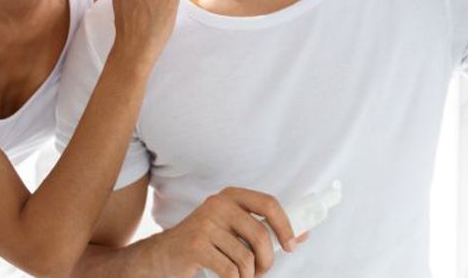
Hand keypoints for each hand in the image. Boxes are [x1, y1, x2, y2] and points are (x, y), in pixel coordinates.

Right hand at [151, 187, 307, 277]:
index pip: (268, 203)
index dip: (286, 225)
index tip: (293, 246)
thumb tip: (303, 234)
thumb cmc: (205, 244)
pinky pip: (231, 271)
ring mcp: (205, 223)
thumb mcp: (232, 229)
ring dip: (249, 276)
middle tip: (262, 272)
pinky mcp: (196, 245)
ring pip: (247, 258)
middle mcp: (218, 204)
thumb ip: (262, 230)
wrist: (164, 256)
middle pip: (260, 233)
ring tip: (241, 277)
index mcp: (230, 196)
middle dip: (267, 260)